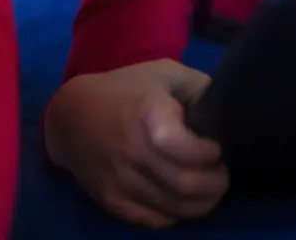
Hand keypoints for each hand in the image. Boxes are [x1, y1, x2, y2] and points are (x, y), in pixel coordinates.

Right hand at [44, 59, 229, 227]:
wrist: (69, 117)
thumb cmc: (124, 90)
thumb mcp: (162, 73)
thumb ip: (198, 86)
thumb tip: (226, 107)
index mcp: (145, 114)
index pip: (183, 148)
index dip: (208, 153)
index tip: (216, 147)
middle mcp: (130, 150)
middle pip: (185, 184)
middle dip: (216, 183)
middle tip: (222, 174)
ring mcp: (119, 180)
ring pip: (174, 208)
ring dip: (203, 203)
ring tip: (209, 189)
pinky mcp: (111, 201)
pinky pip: (155, 221)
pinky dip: (176, 215)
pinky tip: (182, 200)